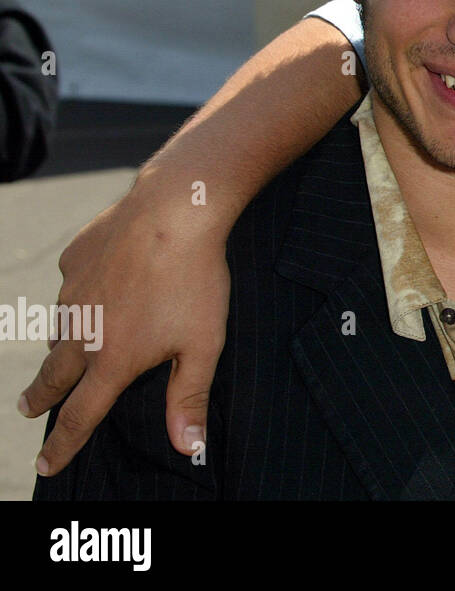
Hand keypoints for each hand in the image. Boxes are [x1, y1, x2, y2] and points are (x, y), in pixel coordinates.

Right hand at [18, 175, 229, 475]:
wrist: (175, 211)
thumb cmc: (195, 281)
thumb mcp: (203, 345)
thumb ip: (189, 398)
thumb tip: (188, 448)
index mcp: (111, 360)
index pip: (79, 416)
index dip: (62, 446)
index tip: (44, 467)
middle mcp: (82, 330)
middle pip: (53, 376)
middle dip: (40, 398)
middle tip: (27, 409)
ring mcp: (73, 292)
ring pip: (61, 327)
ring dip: (62, 344)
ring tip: (66, 351)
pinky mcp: (74, 258)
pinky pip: (73, 283)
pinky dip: (82, 293)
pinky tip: (98, 285)